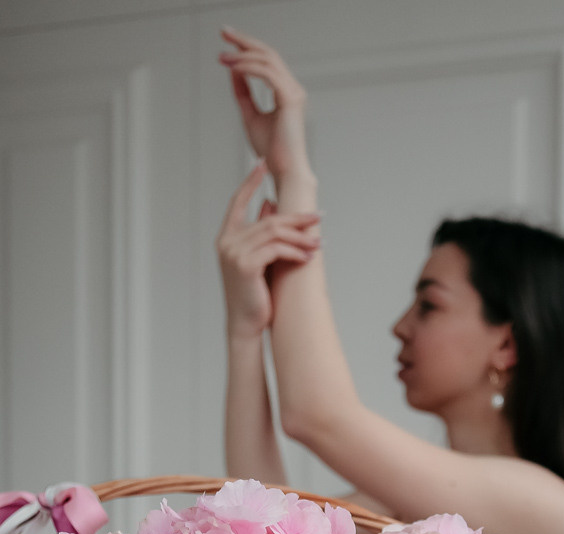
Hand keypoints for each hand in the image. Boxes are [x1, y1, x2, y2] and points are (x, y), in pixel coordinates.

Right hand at [216, 161, 320, 339]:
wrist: (246, 325)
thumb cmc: (254, 294)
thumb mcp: (258, 259)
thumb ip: (262, 233)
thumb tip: (270, 203)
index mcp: (227, 237)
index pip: (237, 201)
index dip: (249, 182)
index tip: (262, 162)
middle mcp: (227, 241)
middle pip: (268, 219)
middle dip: (296, 218)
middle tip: (318, 217)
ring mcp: (234, 252)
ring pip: (275, 234)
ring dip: (301, 238)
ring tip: (320, 242)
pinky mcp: (245, 265)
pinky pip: (276, 250)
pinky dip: (295, 252)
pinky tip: (309, 258)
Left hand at [219, 27, 311, 181]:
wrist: (284, 171)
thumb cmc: (272, 152)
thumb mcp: (251, 116)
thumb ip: (243, 93)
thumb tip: (233, 71)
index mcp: (286, 92)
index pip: (267, 62)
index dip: (247, 49)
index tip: (227, 43)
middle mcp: (293, 89)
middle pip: (269, 54)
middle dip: (245, 41)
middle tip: (224, 32)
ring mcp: (294, 93)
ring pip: (268, 60)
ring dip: (243, 55)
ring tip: (223, 56)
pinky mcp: (290, 99)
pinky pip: (268, 74)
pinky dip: (249, 68)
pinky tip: (234, 68)